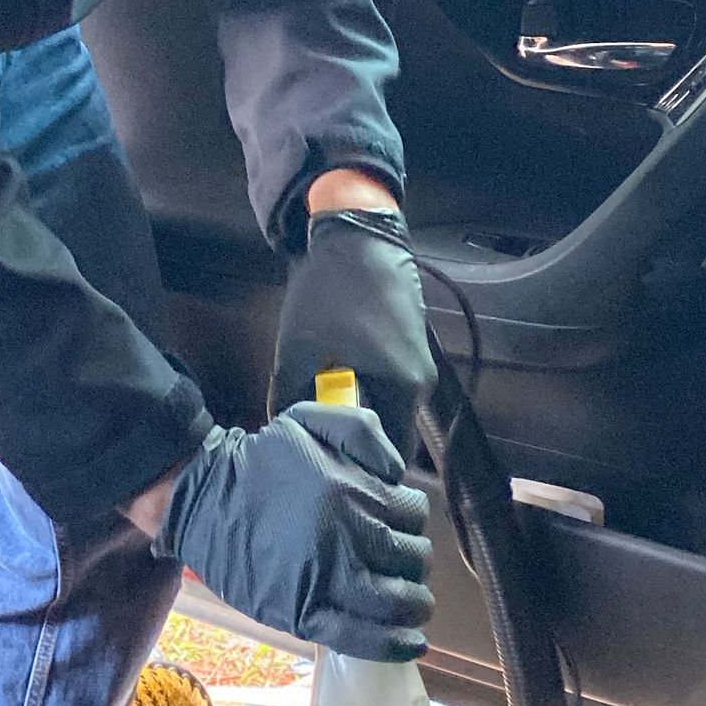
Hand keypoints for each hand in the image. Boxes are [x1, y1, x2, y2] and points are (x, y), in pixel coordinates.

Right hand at [153, 402, 431, 661]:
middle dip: (414, 560)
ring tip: (412, 601)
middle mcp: (348, 537)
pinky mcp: (303, 615)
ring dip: (415, 602)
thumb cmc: (257, 461)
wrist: (200, 498)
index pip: (413, 514)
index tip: (399, 523)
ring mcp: (327, 580)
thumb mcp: (308, 419)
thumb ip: (362, 432)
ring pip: (398, 601)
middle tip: (401, 561)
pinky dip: (394, 643)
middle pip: (412, 558)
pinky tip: (411, 642)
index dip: (412, 519)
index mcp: (353, 491)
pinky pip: (362, 637)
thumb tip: (398, 473)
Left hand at [271, 205, 432, 462]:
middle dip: (356, 442)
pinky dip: (365, 385)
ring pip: (387, 406)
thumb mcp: (297, 352)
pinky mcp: (409, 343)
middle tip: (319, 444)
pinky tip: (336, 374)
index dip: (362, 470)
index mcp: (402, 390)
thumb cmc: (328, 295)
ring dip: (358, 410)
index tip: (331, 473)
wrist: (357, 233)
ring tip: (321, 406)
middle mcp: (419, 383)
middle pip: (390, 433)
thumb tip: (286, 437)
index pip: (391, 458)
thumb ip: (291, 402)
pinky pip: (389, 381)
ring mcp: (418, 361)